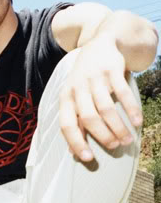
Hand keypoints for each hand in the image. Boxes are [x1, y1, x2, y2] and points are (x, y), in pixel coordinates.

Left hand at [59, 37, 141, 161]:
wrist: (100, 44)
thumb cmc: (85, 81)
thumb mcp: (74, 97)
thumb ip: (74, 121)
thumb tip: (73, 153)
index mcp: (65, 98)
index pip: (66, 124)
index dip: (76, 142)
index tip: (88, 158)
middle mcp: (77, 88)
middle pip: (89, 118)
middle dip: (103, 136)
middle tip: (116, 147)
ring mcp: (95, 78)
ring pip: (106, 108)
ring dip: (118, 127)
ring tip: (128, 139)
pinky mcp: (112, 70)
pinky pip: (123, 93)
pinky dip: (131, 109)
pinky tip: (137, 122)